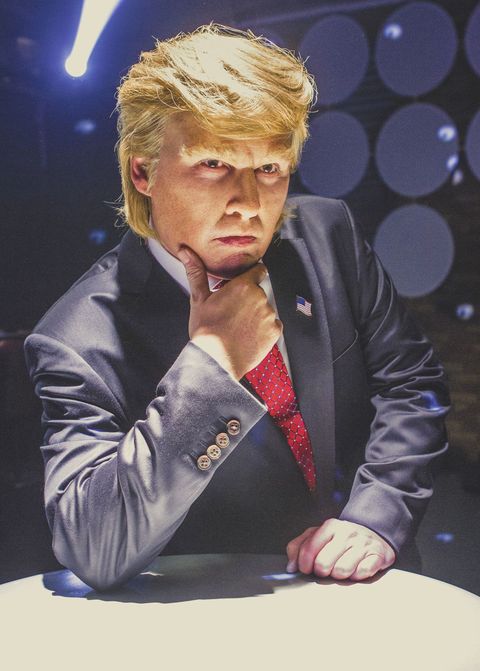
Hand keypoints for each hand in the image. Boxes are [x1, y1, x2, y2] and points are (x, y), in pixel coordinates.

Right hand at [177, 246, 281, 379]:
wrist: (216, 361)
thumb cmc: (206, 330)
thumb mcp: (199, 299)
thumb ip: (196, 272)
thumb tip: (186, 252)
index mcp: (243, 285)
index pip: (258, 270)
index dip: (250, 277)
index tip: (242, 285)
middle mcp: (260, 297)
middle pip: (259, 292)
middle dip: (249, 298)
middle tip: (232, 311)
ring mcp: (269, 315)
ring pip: (265, 309)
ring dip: (256, 314)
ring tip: (238, 326)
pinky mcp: (275, 331)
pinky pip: (272, 325)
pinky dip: (263, 329)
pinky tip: (248, 335)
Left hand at [285, 519, 395, 580]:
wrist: (373, 534)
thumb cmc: (340, 539)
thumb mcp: (317, 536)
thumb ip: (299, 547)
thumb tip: (291, 567)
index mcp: (330, 526)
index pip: (308, 550)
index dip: (304, 565)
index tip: (306, 568)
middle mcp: (346, 532)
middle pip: (323, 564)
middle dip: (322, 572)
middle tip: (326, 568)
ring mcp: (363, 543)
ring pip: (341, 571)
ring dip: (339, 575)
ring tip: (342, 567)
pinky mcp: (377, 555)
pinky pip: (361, 574)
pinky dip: (357, 576)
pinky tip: (357, 568)